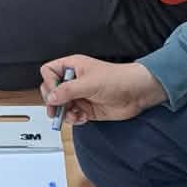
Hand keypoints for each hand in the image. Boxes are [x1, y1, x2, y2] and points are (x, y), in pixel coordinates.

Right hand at [39, 55, 165, 125]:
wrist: (137, 93)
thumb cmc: (118, 79)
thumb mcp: (89, 83)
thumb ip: (68, 90)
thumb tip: (51, 98)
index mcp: (73, 67)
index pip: (49, 72)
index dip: (49, 83)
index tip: (56, 93)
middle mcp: (74, 81)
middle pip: (52, 91)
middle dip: (54, 102)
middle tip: (57, 109)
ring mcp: (80, 95)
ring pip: (60, 106)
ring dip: (64, 113)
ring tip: (73, 115)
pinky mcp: (86, 109)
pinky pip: (72, 115)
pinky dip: (74, 119)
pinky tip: (82, 118)